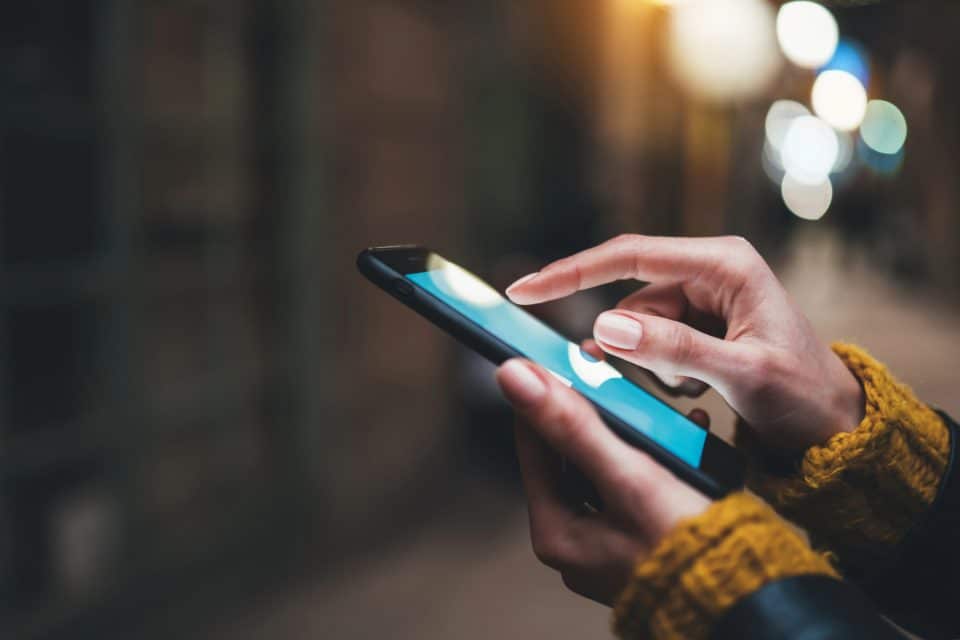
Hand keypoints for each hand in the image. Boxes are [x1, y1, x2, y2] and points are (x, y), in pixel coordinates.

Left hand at [496, 358, 710, 604]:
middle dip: (596, 412)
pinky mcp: (640, 541)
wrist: (748, 600)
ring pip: (606, 466)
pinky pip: (635, 484)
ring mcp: (607, 544)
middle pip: (570, 454)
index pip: (533, 442)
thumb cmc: (687, 547)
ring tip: (651, 401)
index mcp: (556, 532)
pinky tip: (684, 434)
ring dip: (630, 431)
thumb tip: (514, 377)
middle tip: (609, 375)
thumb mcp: (626, 475)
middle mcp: (575, 542)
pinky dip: (655, 457)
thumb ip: (571, 424)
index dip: (545, 395)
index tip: (556, 358)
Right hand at [506, 235, 864, 453]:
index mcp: (724, 264)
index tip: (525, 289)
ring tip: (700, 387)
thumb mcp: (743, 374)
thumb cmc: (804, 396)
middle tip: (669, 380)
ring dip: (653, 363)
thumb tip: (604, 328)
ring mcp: (702, 297)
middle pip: (631, 297)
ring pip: (637, 325)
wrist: (833, 425)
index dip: (573, 272)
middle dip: (633, 343)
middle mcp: (709, 271)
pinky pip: (651, 341)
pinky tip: (698, 387)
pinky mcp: (697, 323)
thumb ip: (675, 349)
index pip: (631, 256)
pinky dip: (660, 368)